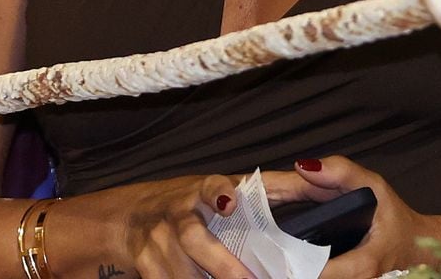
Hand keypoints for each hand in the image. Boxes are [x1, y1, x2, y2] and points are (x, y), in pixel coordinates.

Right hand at [48, 173, 257, 278]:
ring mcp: (156, 242)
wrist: (128, 220)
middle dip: (222, 265)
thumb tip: (312, 171)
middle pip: (193, 239)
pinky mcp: (145, 265)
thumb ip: (275, 186)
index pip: (211, 187)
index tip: (228, 201)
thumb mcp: (229, 188)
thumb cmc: (191, 203)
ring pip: (180, 272)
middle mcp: (176, 214)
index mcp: (203, 191)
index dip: (218, 192)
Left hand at [259, 156, 440, 278]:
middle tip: (255, 253)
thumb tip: (303, 166)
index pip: (315, 273)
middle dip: (282, 268)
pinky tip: (279, 260)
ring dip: (287, 270)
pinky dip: (298, 269)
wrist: (415, 245)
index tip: (263, 249)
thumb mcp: (375, 186)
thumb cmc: (394, 218)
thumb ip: (342, 172)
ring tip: (262, 256)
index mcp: (361, 265)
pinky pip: (317, 278)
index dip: (287, 264)